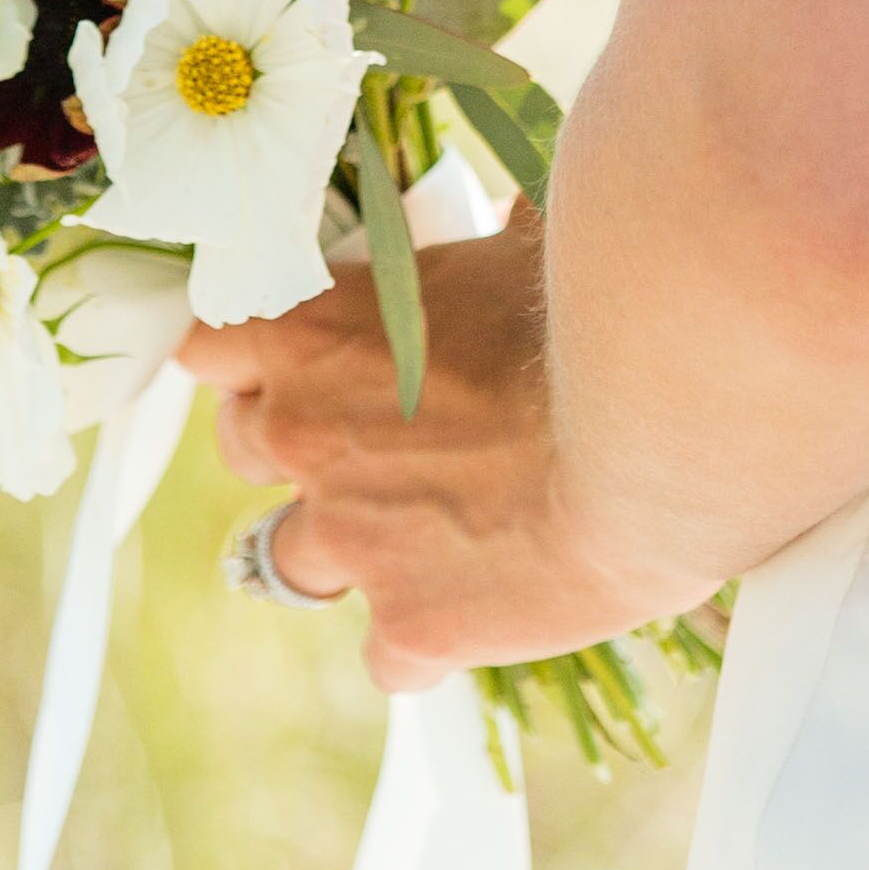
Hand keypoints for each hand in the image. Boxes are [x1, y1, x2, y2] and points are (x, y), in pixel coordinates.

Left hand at [179, 207, 658, 694]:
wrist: (657, 425)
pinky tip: (495, 606)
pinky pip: (389, 654)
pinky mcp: (409, 624)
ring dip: (350, 551)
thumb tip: (521, 214)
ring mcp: (349, 538)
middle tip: (387, 444)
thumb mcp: (531, 247)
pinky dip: (430, 639)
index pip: (210, 344)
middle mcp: (307, 434)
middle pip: (245, 450)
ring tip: (440, 533)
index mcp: (318, 330)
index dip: (252, 362)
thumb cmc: (599, 312)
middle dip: (302, 451)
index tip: (298, 366)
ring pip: (291, 563)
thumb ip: (493, 244)